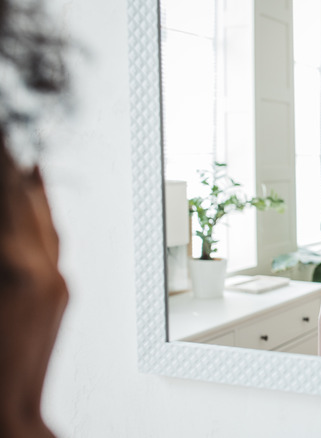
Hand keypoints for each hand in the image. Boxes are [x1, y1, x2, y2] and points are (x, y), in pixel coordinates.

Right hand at [0, 153, 67, 436]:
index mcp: (18, 270)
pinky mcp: (61, 295)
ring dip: (32, 189)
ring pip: (44, 221)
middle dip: (14, 170)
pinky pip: (53, 245)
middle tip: (11, 142)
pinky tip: (36, 207)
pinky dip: (42, 219)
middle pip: (27, 203)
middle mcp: (44, 270)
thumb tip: (3, 225)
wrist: (11, 416)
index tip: (6, 139)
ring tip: (23, 160)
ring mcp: (58, 283)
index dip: (5, 165)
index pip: (9, 199)